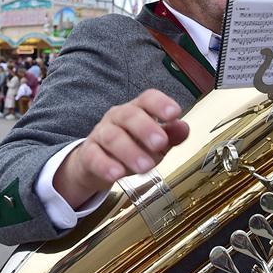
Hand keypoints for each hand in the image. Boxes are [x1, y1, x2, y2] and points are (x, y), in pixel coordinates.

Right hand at [54, 89, 189, 208]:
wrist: (99, 165)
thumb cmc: (133, 147)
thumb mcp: (156, 142)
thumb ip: (171, 135)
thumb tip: (184, 128)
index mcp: (138, 109)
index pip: (148, 99)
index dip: (160, 104)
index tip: (174, 113)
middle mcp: (118, 117)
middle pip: (129, 116)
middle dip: (146, 128)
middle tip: (161, 143)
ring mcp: (101, 133)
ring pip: (112, 137)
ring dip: (129, 151)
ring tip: (145, 167)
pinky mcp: (88, 153)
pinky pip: (94, 156)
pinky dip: (105, 165)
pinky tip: (117, 174)